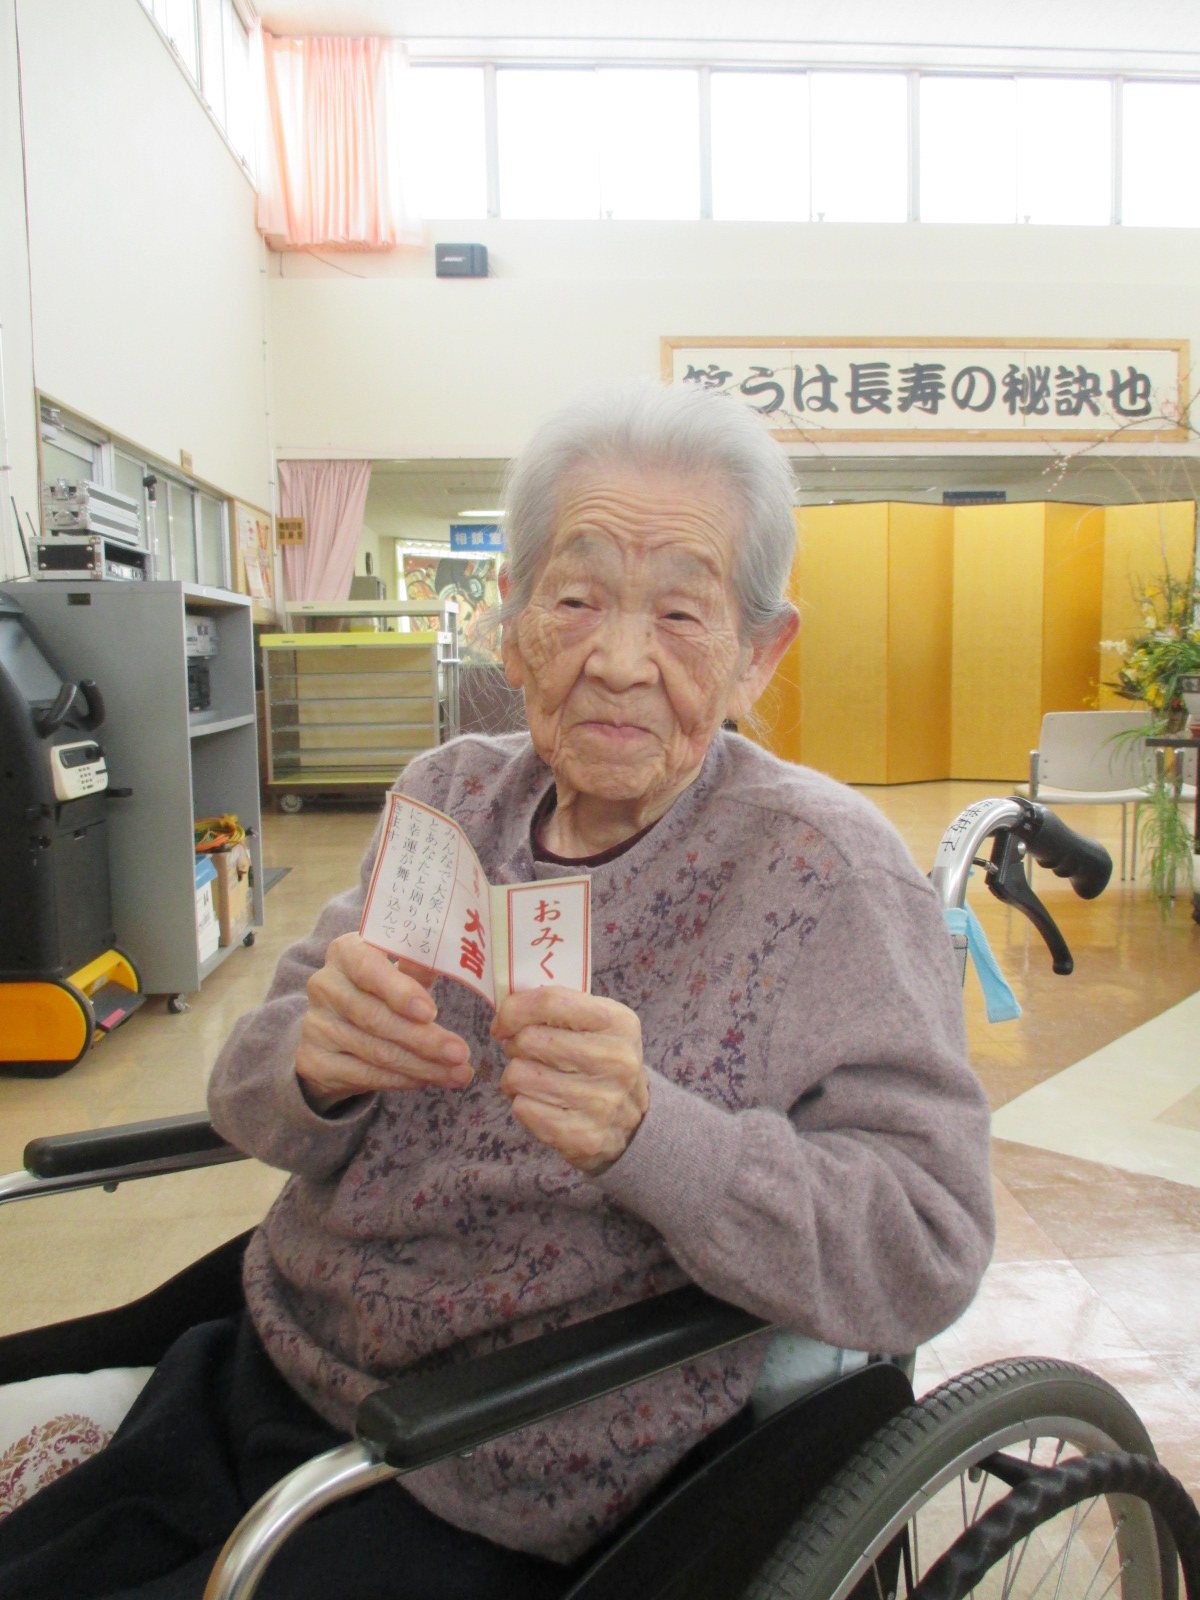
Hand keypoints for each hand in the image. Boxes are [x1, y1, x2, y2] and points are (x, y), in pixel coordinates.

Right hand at [296, 933, 471, 1112]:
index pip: (367, 967)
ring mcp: (315, 1024)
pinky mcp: (314, 1060)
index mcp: (346, 952)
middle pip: (375, 1017)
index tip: (431, 1012)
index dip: (399, 991)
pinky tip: (427, 1080)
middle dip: (424, 1039)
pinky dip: (400, 1080)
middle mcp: (324, 985)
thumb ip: (421, 966)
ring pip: (375, 1051)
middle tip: (460, 1053)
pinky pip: (363, 1074)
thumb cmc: (380, 991)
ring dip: (422, 1065)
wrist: (337, 1030)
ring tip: (458, 1073)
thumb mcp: (400, 972)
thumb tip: (454, 955)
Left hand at [491, 988, 647, 1173]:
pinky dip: (522, 1103)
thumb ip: (558, 1008)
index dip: (514, 1009)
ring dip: (515, 1076)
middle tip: (527, 1054)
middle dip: (515, 1045)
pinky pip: (523, 1108)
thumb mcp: (597, 1023)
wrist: (631, 1122)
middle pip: (529, 1040)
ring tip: (533, 1079)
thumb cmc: (602, 1062)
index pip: (551, 1002)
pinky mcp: (583, 1135)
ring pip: (519, 1075)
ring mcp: (601, 1101)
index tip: (503, 1024)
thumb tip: (505, 1011)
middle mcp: (615, 1061)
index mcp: (618, 1023)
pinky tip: (541, 1102)